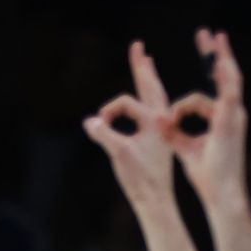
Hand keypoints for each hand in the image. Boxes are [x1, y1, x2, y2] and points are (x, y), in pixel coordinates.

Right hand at [83, 40, 175, 211]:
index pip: (126, 102)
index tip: (98, 125)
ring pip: (155, 98)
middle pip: (151, 87)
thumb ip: (104, 134)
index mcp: (155, 120)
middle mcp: (161, 121)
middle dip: (142, 68)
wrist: (156, 202)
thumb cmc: (140, 179)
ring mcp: (161, 131)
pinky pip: (154, 112)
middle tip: (139, 48)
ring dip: (148, 81)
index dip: (109, 111)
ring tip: (147, 67)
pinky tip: (144, 105)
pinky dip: (147, 102)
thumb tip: (90, 121)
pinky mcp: (158, 142)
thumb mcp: (119, 154)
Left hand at [160, 29, 247, 209]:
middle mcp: (232, 113)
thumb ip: (172, 133)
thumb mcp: (185, 148)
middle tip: (209, 33)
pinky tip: (216, 63)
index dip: (197, 84)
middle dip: (217, 54)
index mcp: (222, 119)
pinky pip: (227, 92)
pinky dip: (223, 77)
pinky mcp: (232, 120)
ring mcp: (235, 115)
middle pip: (226, 75)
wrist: (222, 192)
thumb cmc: (206, 176)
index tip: (183, 92)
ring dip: (222, 56)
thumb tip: (159, 120)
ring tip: (215, 38)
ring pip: (230, 78)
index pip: (209, 92)